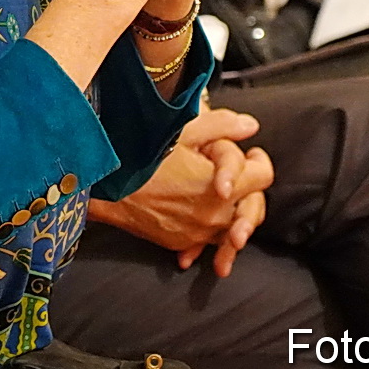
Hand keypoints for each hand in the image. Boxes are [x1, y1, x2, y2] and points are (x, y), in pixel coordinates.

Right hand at [88, 107, 272, 277]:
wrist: (104, 188)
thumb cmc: (141, 155)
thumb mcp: (182, 131)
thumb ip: (222, 126)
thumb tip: (251, 126)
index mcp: (223, 187)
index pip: (264, 177)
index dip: (260, 162)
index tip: (252, 154)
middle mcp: (216, 216)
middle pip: (253, 206)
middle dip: (249, 189)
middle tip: (237, 174)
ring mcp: (198, 233)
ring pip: (232, 225)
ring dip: (230, 210)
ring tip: (218, 192)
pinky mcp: (180, 242)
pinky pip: (206, 239)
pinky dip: (206, 228)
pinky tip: (195, 214)